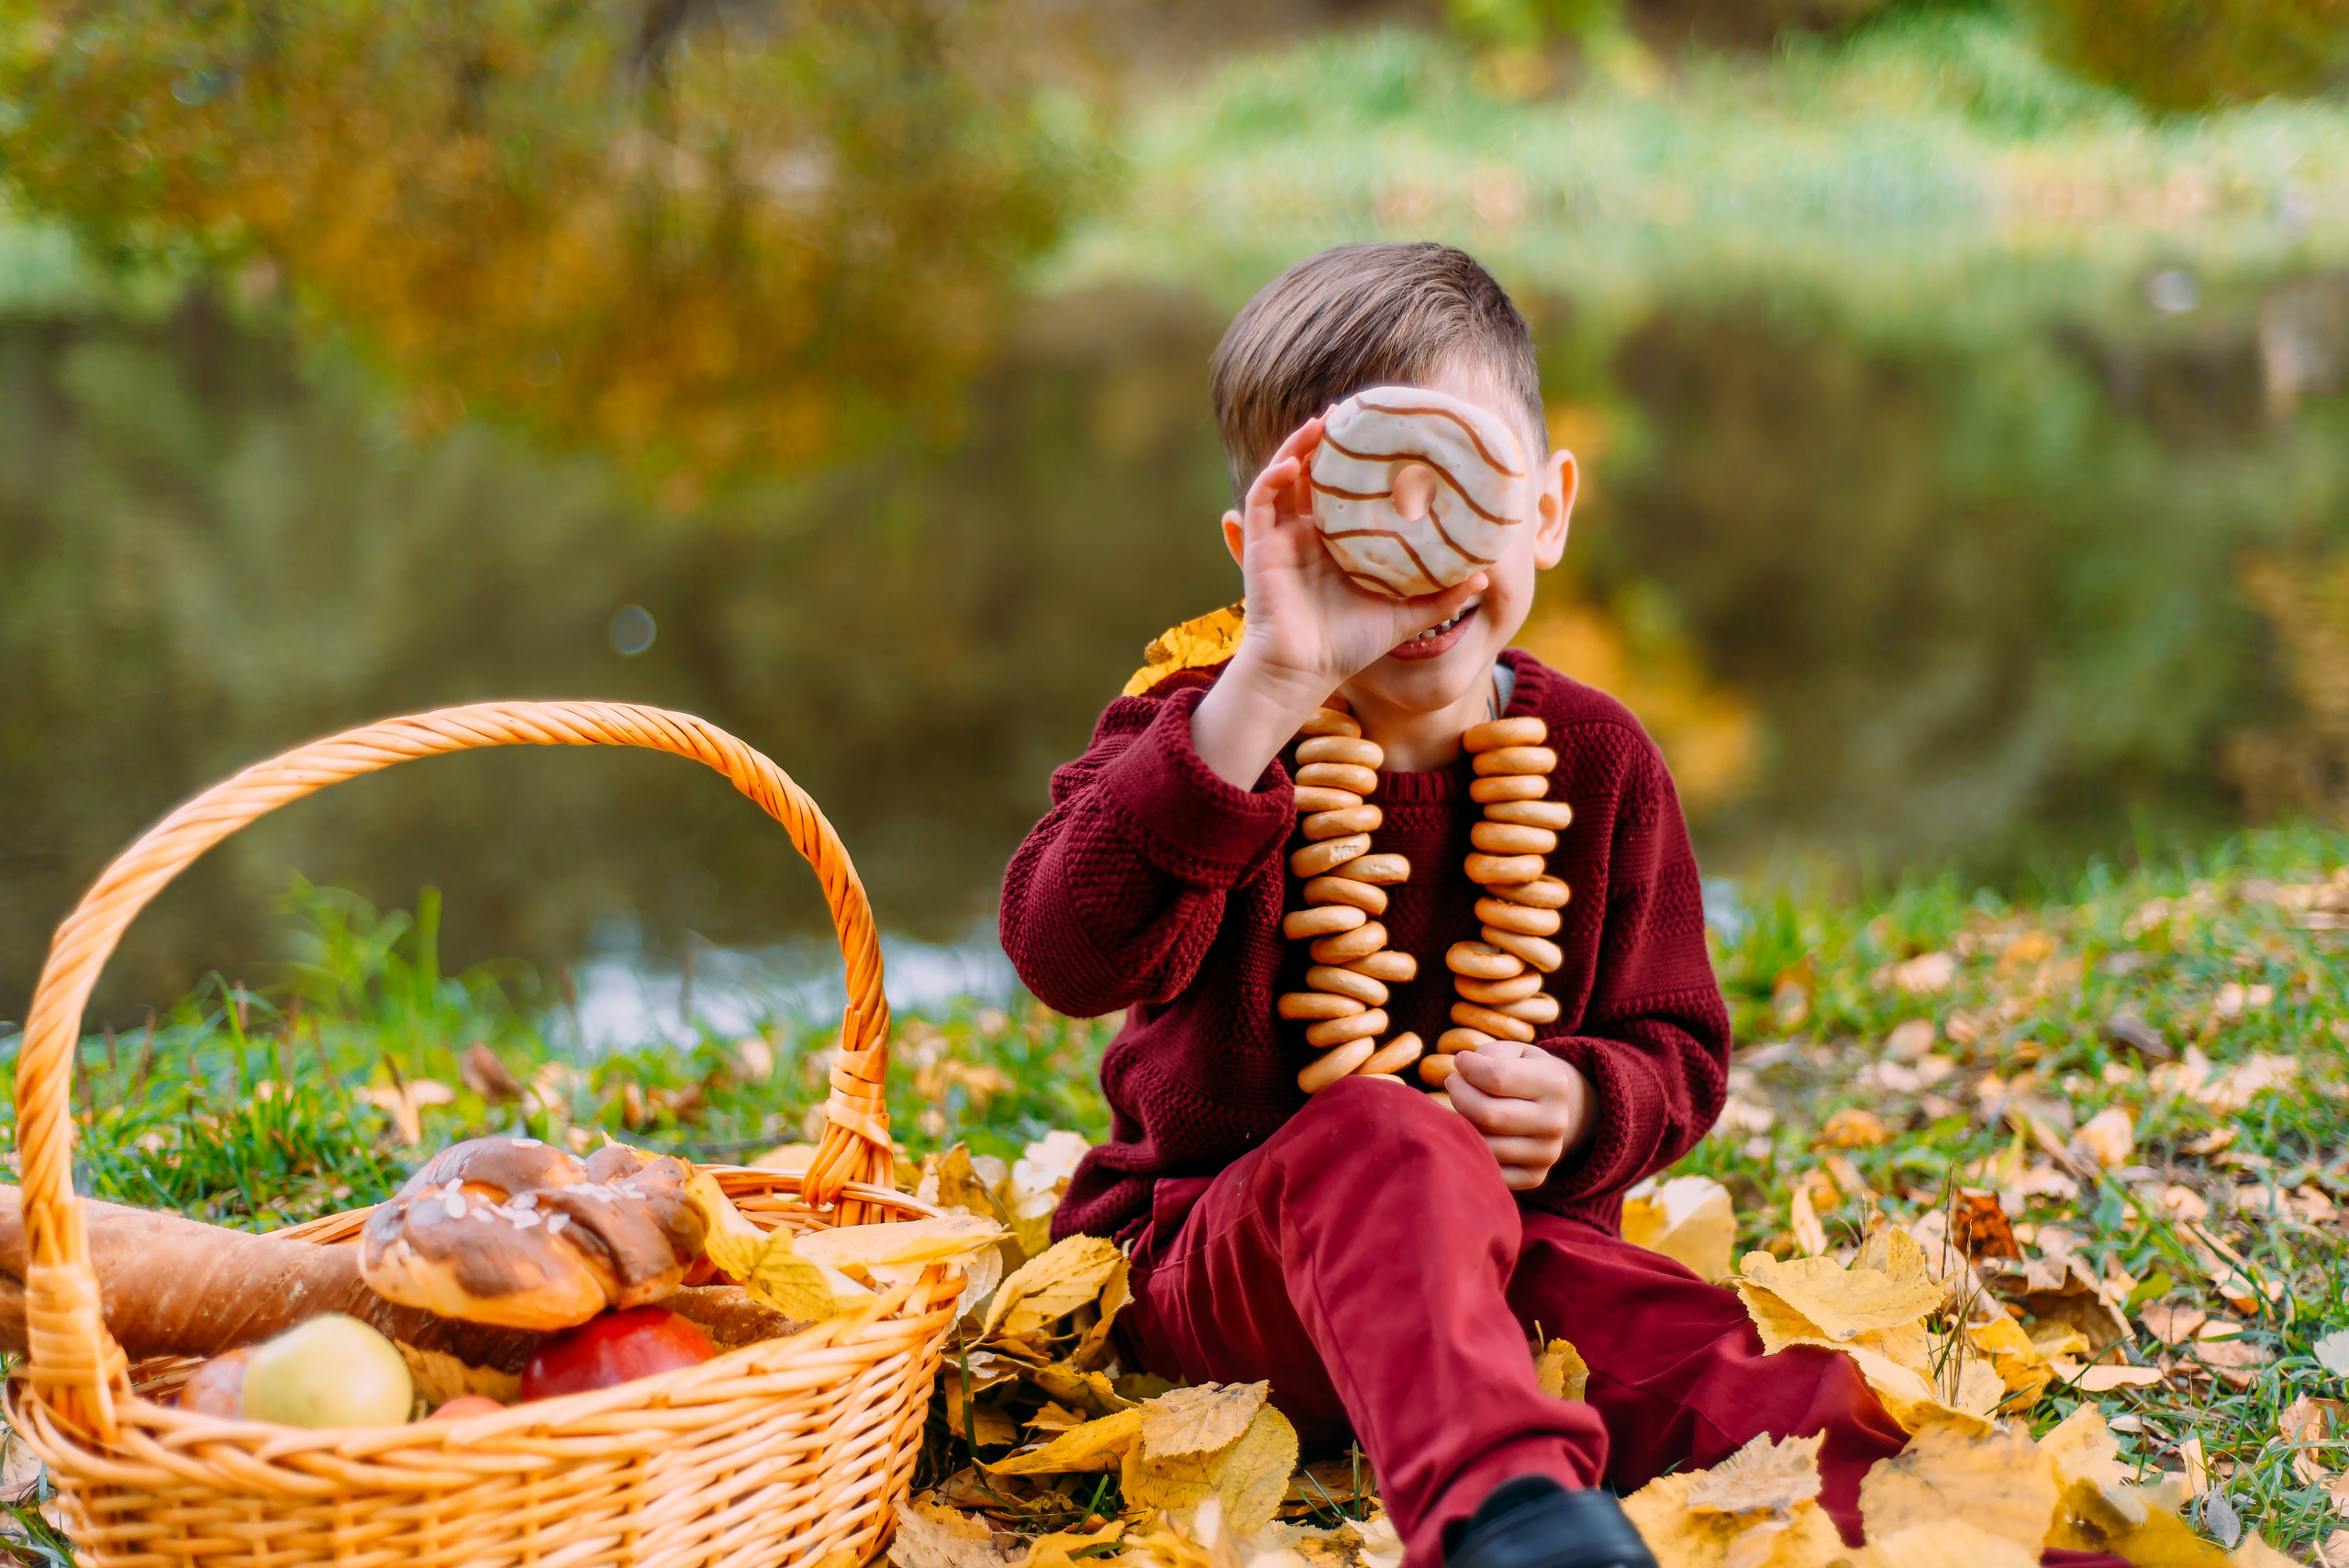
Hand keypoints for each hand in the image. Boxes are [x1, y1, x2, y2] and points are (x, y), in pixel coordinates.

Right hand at [1190, 418, 1485, 787]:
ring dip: (1300, 446)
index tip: (1383, 435)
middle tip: (1350, 412)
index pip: (1345, 493)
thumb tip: (1486, 575)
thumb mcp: (1405, 615)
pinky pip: (1262, 500)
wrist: (1304, 673)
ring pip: (1285, 477)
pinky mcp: (1261, 547)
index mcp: (1336, 546)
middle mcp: (1307, 536)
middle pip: (1314, 476)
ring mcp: (1282, 539)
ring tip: (1324, 422)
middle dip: (1327, 443)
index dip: (1360, 464)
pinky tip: (1295, 461)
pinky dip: (1274, 476)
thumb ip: (1441, 596)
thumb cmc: (1348, 647)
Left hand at [1448, 1040, 1594, 1190]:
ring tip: (1461, 1107)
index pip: (1496, 1076)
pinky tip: (1471, 1133)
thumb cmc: (1524, 1074)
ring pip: (1484, 1144)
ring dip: (1461, 1124)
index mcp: (1554, 1083)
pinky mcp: (1534, 1177)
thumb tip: (1463, 1069)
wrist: (1553, 1111)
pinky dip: (1472, 1151)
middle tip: (1453, 1084)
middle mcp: (1555, 1121)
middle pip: (1486, 1114)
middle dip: (1458, 1096)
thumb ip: (1489, 1054)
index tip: (1459, 1063)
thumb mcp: (1516, 1052)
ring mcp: (1547, 1154)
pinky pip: (1489, 1170)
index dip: (1467, 1068)